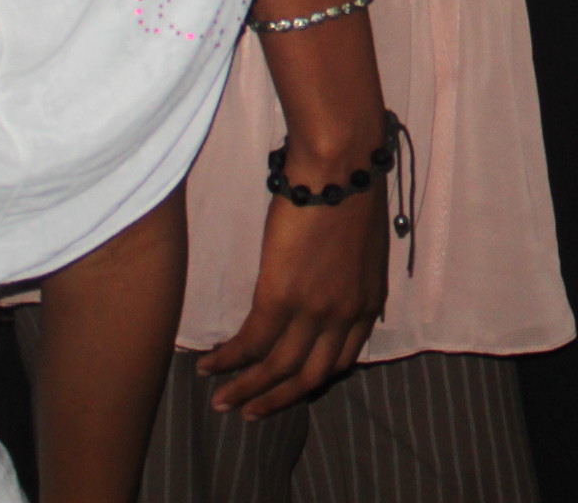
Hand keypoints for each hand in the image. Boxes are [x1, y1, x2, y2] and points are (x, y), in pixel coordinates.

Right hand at [198, 183, 388, 417]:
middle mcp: (345, 315)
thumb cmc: (351, 188)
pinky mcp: (281, 296)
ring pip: (277, 369)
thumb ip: (350, 278)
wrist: (341, 164)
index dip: (314, 379)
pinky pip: (250, 343)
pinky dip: (228, 359)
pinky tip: (209, 365)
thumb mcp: (364, 247)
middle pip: (310, 376)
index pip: (342, 360)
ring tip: (220, 403)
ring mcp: (314, 309)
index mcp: (368, 303)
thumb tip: (328, 287)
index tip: (292, 387)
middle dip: (277, 400)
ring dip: (246, 390)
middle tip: (250, 413)